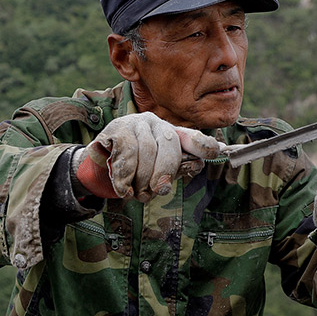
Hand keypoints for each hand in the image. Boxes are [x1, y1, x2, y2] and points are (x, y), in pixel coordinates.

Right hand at [74, 112, 228, 201]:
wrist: (101, 161)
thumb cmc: (136, 166)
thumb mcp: (157, 169)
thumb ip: (176, 168)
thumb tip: (198, 165)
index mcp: (170, 133)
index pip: (191, 137)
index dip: (203, 145)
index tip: (214, 152)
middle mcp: (155, 122)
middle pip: (168, 144)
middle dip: (165, 171)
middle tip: (159, 190)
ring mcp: (134, 123)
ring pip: (146, 151)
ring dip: (142, 178)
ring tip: (137, 193)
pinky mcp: (116, 129)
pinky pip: (126, 153)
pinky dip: (126, 175)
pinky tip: (124, 188)